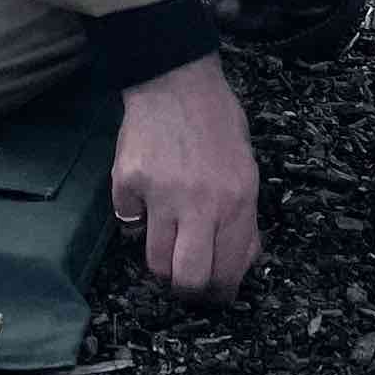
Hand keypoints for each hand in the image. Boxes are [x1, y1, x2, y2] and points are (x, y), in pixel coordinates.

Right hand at [112, 52, 260, 303]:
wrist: (175, 80)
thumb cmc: (217, 124)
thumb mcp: (247, 171)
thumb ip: (244, 219)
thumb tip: (240, 263)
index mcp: (237, 201)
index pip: (226, 272)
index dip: (219, 293)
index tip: (214, 294)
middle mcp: (200, 203)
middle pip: (187, 279)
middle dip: (187, 289)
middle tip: (185, 279)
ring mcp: (159, 194)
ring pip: (154, 260)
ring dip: (161, 257)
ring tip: (167, 236)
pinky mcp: (126, 182)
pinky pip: (128, 222)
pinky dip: (137, 217)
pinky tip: (147, 195)